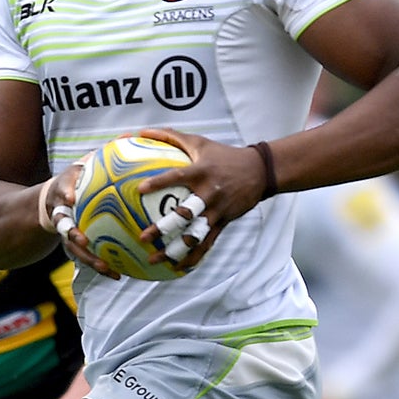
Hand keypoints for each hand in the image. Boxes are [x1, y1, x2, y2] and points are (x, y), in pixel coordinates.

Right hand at [38, 160, 118, 279]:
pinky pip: (85, 257)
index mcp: (62, 191)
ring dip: (87, 258)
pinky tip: (117, 274)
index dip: (64, 193)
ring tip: (104, 267)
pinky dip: (100, 266)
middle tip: (83, 239)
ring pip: (72, 247)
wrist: (49, 203)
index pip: (61, 189)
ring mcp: (65, 231)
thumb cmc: (74, 181)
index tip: (70, 198)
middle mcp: (60, 212)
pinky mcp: (72, 244)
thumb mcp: (82, 165)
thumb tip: (129, 135)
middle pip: (62, 225)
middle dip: (71, 233)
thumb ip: (103, 154)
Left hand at [134, 127, 268, 272]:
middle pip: (185, 214)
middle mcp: (209, 193)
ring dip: (175, 250)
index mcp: (201, 172)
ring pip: (195, 235)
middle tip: (143, 237)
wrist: (259, 172)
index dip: (159, 182)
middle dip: (164, 227)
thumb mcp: (200, 142)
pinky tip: (179, 268)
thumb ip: (171, 136)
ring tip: (156, 260)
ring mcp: (217, 211)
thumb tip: (142, 131)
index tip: (139, 189)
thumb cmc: (223, 155)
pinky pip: (208, 243)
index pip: (177, 177)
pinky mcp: (224, 222)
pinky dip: (194, 257)